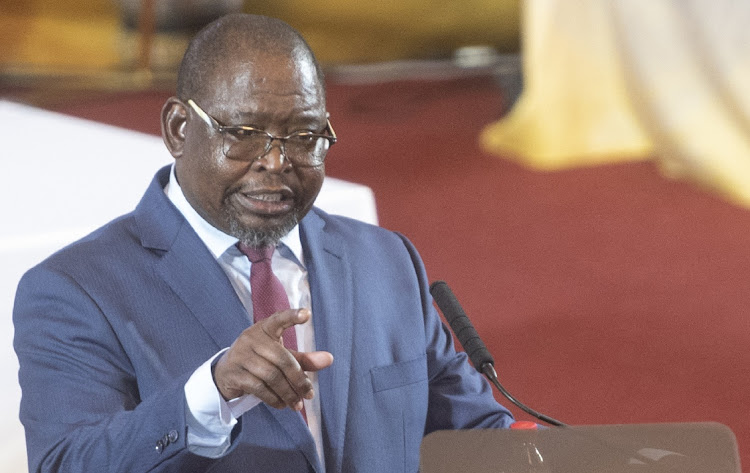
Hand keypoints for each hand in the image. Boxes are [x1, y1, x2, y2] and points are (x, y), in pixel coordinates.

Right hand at [212, 308, 333, 410]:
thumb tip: (329, 359)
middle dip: (298, 379)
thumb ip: (304, 359)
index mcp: (265, 328)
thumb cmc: (260, 360)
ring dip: (288, 393)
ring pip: (271, 376)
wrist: (226, 373)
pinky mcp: (235, 373)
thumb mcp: (282, 356)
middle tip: (309, 394)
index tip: (307, 314)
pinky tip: (283, 404)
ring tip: (298, 404)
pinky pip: (259, 388)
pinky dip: (274, 398)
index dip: (292, 316)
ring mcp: (241, 355)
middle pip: (282, 359)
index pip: (279, 319)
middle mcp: (251, 338)